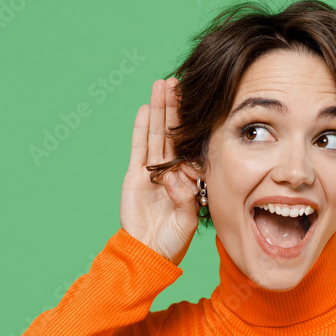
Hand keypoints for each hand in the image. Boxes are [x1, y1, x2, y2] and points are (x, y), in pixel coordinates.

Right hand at [120, 77, 199, 266]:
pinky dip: (142, 129)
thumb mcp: (187, 219)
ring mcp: (152, 172)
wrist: (148, 254)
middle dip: (175, 107)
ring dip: (159, 110)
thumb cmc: (173, 241)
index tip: (200, 101)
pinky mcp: (135, 177)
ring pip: (157, 134)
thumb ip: (184, 199)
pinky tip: (146, 109)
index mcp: (188, 178)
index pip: (191, 145)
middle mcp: (171, 170)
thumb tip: (174, 179)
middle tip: (177, 81)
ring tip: (161, 85)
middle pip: (173, 133)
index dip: (193, 124)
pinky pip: (139, 148)